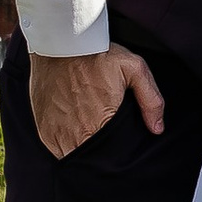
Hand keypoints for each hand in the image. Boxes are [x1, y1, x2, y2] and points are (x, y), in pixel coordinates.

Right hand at [28, 43, 164, 157]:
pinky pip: (55, 150)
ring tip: (89, 135)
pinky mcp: (43, 129)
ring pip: (73, 156)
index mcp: (102, 124)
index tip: (119, 142)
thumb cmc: (98, 54)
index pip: (113, 155)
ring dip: (81, 151)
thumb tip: (157, 129)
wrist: (61, 42)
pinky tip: (73, 133)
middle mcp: (77, 134)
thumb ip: (151, 100)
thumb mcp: (134, 68)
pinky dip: (64, 146)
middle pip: (93, 159)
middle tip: (104, 136)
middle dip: (101, 154)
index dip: (118, 153)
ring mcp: (57, 133)